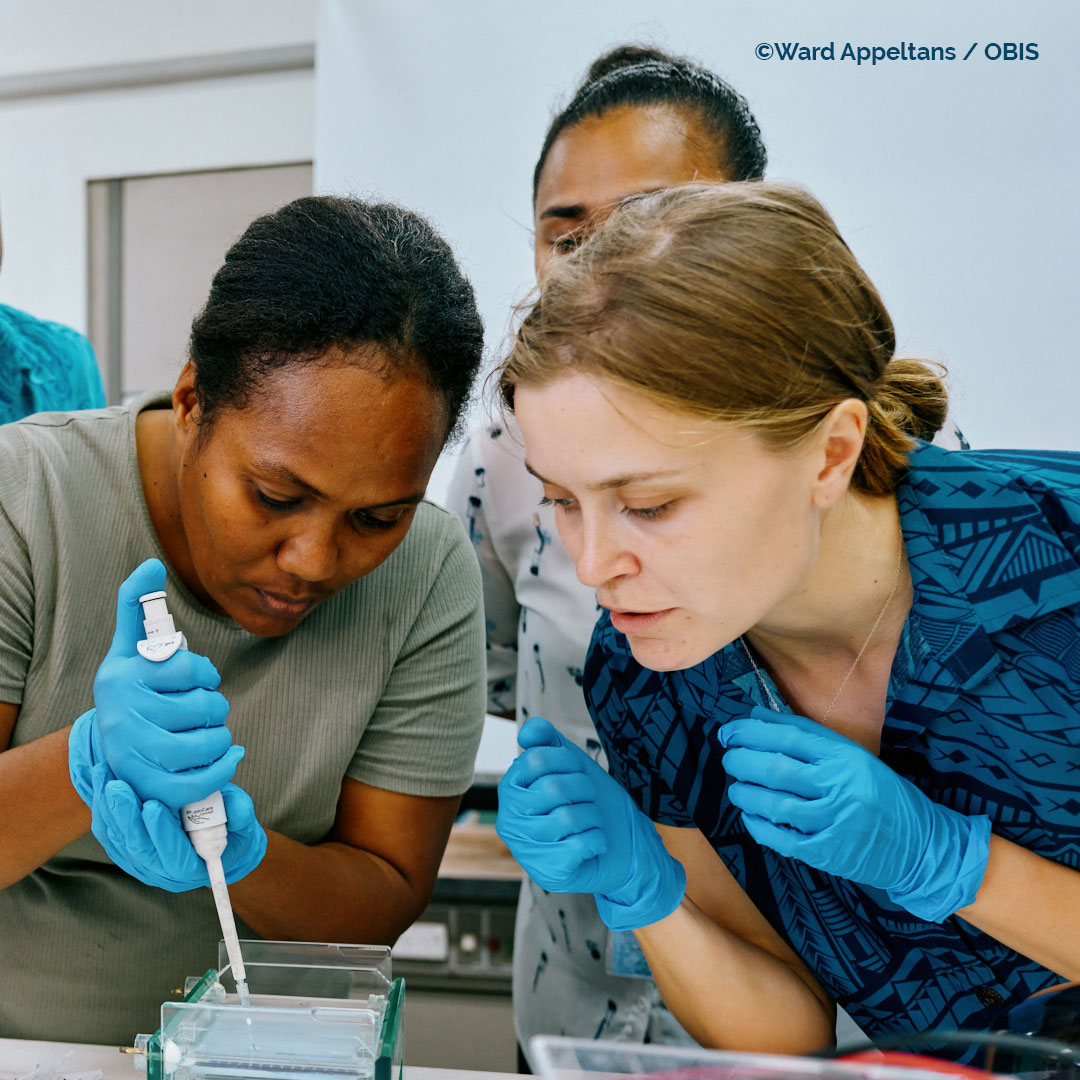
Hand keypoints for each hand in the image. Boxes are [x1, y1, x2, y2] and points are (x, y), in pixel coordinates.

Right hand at [69, 559, 242, 810]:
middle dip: (214, 706)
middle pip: (201, 708)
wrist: (105, 744)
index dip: (204, 672)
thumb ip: (137, 606)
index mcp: (122, 677)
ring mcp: (133, 753)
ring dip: (219, 736)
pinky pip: (194, 782)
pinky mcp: (147, 785)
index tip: (199, 678)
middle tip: (204, 709)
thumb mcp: (128, 647)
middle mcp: (123, 716)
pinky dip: (220, 770)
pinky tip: (228, 757)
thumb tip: (152, 564)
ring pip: (202, 743)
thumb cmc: (131, 688)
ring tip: (211, 732)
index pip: (188, 668)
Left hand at [90, 765, 266, 891]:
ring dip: (109, 807)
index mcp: (191, 868)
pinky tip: (102, 779)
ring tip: (105, 774)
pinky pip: (109, 830)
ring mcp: (140, 861)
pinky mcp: (126, 848)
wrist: (217, 839)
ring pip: (117, 838)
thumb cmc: (232, 829)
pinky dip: (103, 806)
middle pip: (136, 848)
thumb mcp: (244, 823)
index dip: (162, 833)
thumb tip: (237, 808)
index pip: (172, 858)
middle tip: (118, 786)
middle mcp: (161, 870)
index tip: (153, 805)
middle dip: (125, 816)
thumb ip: (241, 815)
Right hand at [496, 716, 684, 930]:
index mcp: (510, 788)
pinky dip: (597, 840)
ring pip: (567, 818)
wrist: (620, 844)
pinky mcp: (547, 872)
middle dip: (585, 790)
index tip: (576, 771)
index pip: (536, 758)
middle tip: (589, 799)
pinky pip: (578, 846)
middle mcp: (509, 820)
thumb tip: (527, 732)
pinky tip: (593, 843)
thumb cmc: (588, 800)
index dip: (567, 760)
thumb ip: (546, 739)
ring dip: (592, 816)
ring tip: (591, 821)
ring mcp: (525, 850)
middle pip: (553, 788)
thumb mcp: (569, 762)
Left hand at [719, 706, 990, 921]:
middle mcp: (840, 786)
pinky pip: (782, 839)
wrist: (922, 845)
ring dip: (745, 793)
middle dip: (742, 761)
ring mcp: (835, 822)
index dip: (751, 732)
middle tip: (728, 758)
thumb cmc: (881, 793)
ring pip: (775, 804)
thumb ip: (804, 734)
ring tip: (737, 788)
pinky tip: (750, 816)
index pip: (788, 737)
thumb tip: (755, 716)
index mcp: (845, 757)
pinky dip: (759, 826)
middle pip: (776, 769)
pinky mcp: (829, 853)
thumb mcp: (851, 755)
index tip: (728, 731)